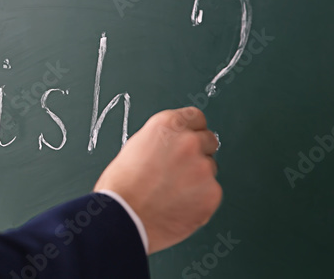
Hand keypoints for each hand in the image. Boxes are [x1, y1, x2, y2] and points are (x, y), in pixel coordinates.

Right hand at [93, 107, 221, 253]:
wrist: (122, 217)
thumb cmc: (121, 185)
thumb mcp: (136, 147)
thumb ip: (162, 142)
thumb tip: (175, 145)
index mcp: (167, 125)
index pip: (195, 117)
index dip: (191, 130)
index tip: (187, 140)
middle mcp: (189, 142)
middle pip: (208, 140)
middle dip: (198, 153)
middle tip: (180, 170)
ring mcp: (203, 168)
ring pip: (210, 169)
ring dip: (198, 178)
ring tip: (173, 193)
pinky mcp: (212, 193)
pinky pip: (212, 192)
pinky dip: (200, 199)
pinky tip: (179, 206)